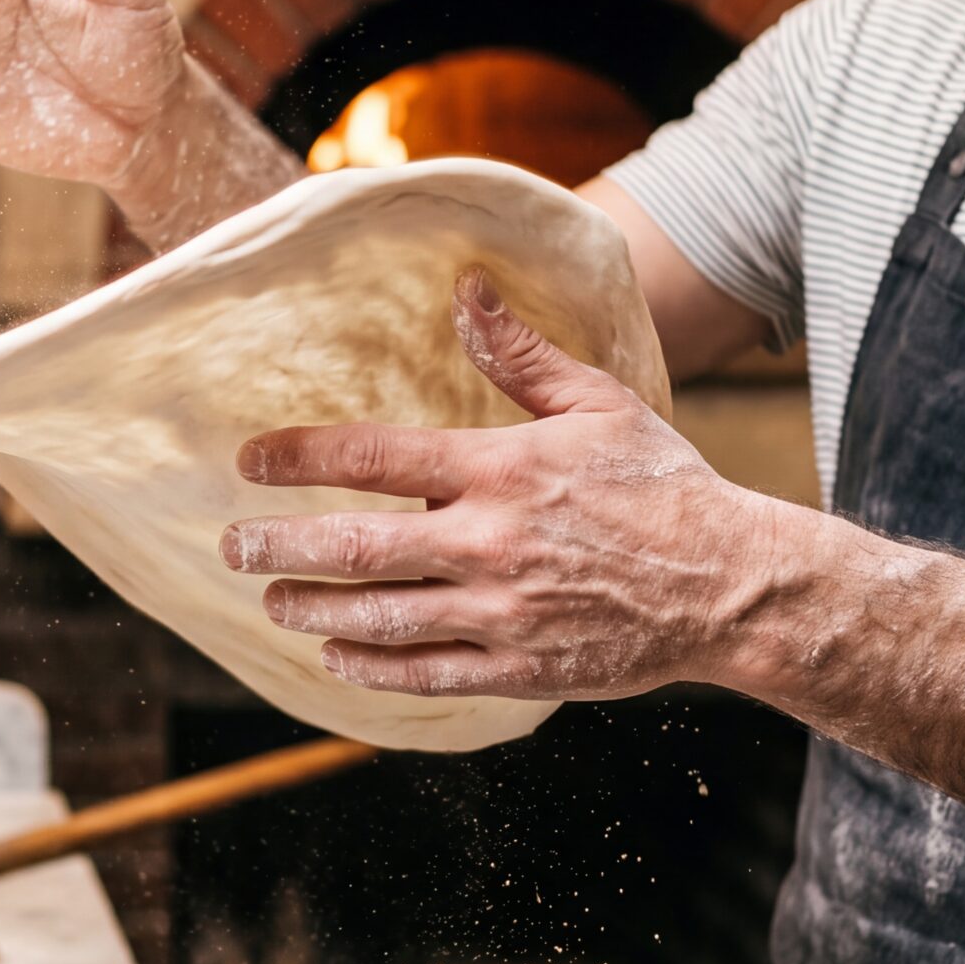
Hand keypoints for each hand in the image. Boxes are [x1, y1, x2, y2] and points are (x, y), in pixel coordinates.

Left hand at [220, 271, 773, 699]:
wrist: (731, 584)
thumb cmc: (663, 484)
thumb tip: (467, 289)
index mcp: (500, 469)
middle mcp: (489, 542)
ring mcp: (502, 612)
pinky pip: (427, 674)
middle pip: (356, 547)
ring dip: (312, 609)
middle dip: (281, 548)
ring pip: (379, 617)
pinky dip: (371, 669)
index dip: (299, 458)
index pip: (374, 457)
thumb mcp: (599, 403)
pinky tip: (335, 656)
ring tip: (273, 600)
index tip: (249, 461)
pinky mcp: (521, 667)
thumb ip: (522, 355)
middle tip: (233, 547)